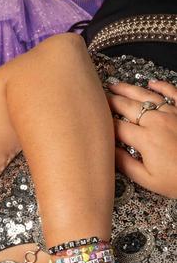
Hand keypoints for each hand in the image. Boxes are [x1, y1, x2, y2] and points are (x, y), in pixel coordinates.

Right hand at [106, 78, 176, 195]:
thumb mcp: (147, 179)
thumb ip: (125, 164)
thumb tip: (108, 151)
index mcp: (145, 139)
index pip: (116, 127)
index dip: (103, 124)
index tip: (94, 123)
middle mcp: (157, 121)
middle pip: (127, 106)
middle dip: (110, 101)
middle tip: (98, 97)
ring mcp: (172, 113)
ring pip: (145, 95)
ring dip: (128, 89)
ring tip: (115, 85)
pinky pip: (172, 92)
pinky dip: (161, 86)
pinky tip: (152, 83)